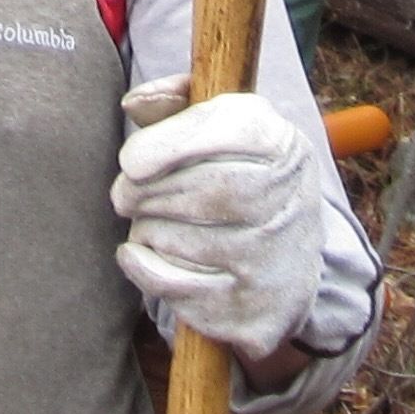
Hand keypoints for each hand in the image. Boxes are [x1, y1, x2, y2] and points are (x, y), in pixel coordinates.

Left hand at [111, 74, 322, 357]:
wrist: (287, 263)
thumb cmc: (237, 178)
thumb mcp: (222, 129)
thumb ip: (176, 104)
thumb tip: (134, 102)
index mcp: (282, 144)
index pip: (228, 132)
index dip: (168, 144)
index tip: (132, 161)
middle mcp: (289, 201)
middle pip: (197, 191)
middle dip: (143, 191)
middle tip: (125, 195)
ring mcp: (274, 261)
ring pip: (179, 239)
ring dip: (145, 228)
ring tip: (149, 222)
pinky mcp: (254, 311)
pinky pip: (175, 286)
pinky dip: (143, 267)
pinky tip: (141, 253)